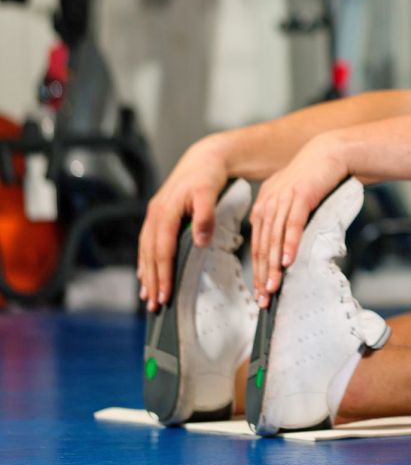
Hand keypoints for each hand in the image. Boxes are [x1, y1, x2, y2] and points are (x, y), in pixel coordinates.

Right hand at [137, 137, 231, 310]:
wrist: (205, 158)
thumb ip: (205, 216)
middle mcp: (155, 215)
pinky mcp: (158, 216)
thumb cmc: (209, 176)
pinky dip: (146, 262)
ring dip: (147, 275)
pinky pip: (148, 243)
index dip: (163, 274)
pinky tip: (146, 275)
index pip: (162, 250)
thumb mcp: (209, 193)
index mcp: (165, 212)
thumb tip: (199, 242)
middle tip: (155, 305)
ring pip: (146, 251)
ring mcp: (154, 216)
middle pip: (150, 255)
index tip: (166, 295)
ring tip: (148, 297)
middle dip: (152, 281)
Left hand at [248, 134, 349, 305]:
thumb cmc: (318, 177)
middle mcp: (269, 202)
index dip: (257, 268)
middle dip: (261, 273)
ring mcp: (284, 198)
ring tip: (274, 286)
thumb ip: (285, 215)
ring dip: (273, 265)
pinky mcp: (301, 195)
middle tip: (263, 297)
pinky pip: (293, 225)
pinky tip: (289, 261)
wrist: (332, 151)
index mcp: (264, 204)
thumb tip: (286, 241)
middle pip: (262, 244)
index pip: (257, 242)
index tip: (260, 289)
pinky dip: (290, 245)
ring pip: (274, 238)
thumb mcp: (295, 196)